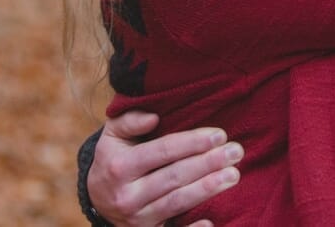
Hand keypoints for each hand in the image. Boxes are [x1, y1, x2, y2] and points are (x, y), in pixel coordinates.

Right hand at [87, 111, 242, 226]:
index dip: (192, 142)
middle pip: (174, 177)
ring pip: (177, 202)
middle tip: (236, 151)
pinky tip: (210, 222)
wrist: (98, 198)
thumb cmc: (114, 158)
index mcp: (120, 166)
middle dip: (208, 163)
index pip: (162, 151)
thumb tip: (154, 117)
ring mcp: (137, 218)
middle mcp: (127, 195)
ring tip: (234, 174)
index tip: (219, 134)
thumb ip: (129, 121)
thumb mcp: (112, 135)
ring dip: (208, 189)